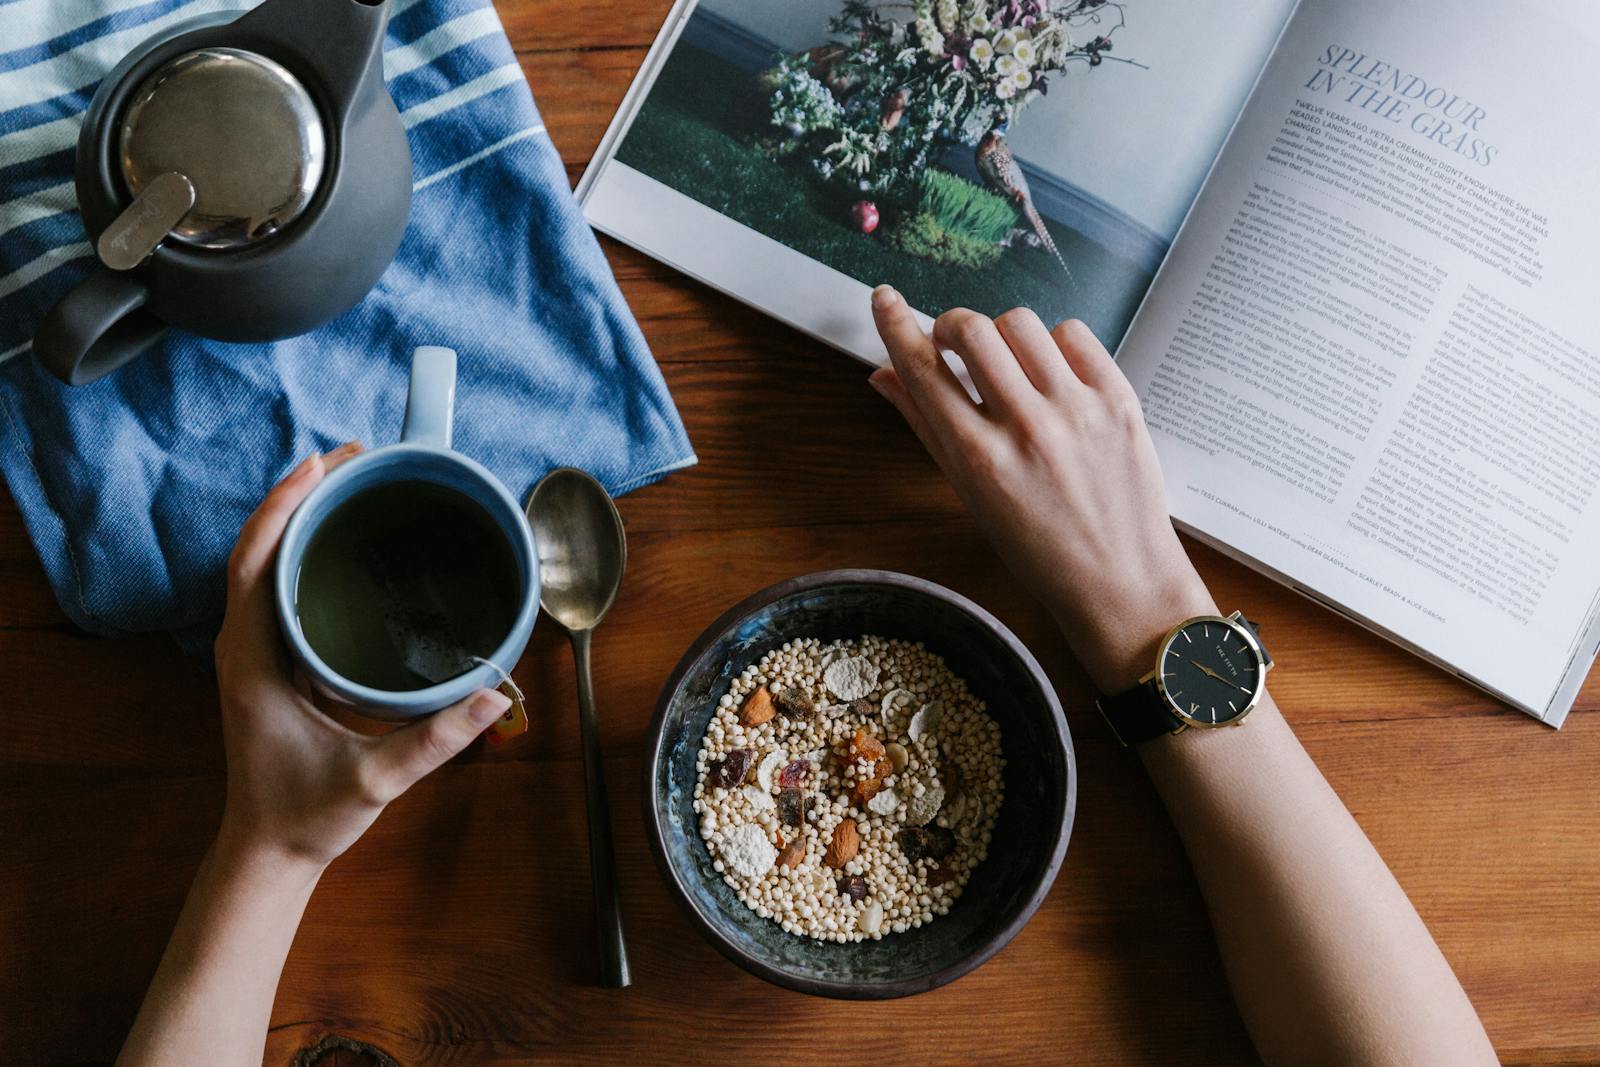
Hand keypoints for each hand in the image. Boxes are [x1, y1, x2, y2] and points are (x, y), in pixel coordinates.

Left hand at [211, 443, 510, 870]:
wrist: (268, 852)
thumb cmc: (307, 816)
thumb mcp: (374, 779)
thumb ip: (434, 740)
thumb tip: (495, 695)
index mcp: (253, 661)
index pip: (254, 563)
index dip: (283, 506)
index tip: (322, 464)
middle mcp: (244, 646)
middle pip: (258, 548)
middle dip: (300, 494)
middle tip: (356, 457)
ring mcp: (254, 652)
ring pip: (264, 563)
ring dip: (300, 517)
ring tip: (352, 482)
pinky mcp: (270, 661)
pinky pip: (278, 587)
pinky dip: (304, 550)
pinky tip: (344, 541)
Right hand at [868, 287, 1215, 690]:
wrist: (1120, 580)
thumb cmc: (1038, 548)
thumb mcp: (970, 495)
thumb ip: (926, 428)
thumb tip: (883, 375)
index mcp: (979, 459)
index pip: (923, 370)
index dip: (896, 325)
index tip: (884, 298)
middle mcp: (1026, 428)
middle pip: (972, 329)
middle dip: (951, 325)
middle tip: (953, 344)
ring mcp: (1077, 410)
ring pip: (1021, 323)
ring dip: (1003, 335)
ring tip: (1009, 365)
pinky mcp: (1119, 399)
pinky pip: (1073, 334)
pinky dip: (1053, 344)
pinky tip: (1052, 374)